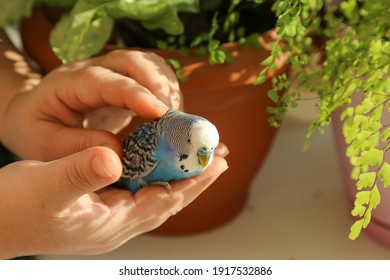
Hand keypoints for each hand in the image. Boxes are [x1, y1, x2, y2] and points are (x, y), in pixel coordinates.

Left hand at [0, 50, 181, 160]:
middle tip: (174, 117)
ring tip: (175, 119)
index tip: (159, 112)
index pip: (104, 81)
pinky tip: (169, 117)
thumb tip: (119, 153)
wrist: (36, 115)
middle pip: (132, 61)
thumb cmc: (39, 131)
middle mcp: (92, 70)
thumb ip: (79, 149)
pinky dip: (167, 93)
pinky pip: (153, 78)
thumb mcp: (46, 147)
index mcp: (67, 84)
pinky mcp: (125, 82)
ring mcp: (111, 73)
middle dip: (158, 84)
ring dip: (167, 88)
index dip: (134, 93)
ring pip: (147, 64)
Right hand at [0, 144, 227, 258]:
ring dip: (180, 175)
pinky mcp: (103, 206)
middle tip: (221, 157)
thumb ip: (78, 172)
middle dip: (196, 179)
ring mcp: (111, 216)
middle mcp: (118, 223)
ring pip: (157, 193)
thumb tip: (112, 158)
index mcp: (112, 223)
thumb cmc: (14, 207)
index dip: (193, 181)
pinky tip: (163, 161)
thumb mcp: (43, 186)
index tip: (217, 162)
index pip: (166, 199)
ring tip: (201, 159)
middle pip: (169, 199)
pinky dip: (157, 173)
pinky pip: (140, 189)